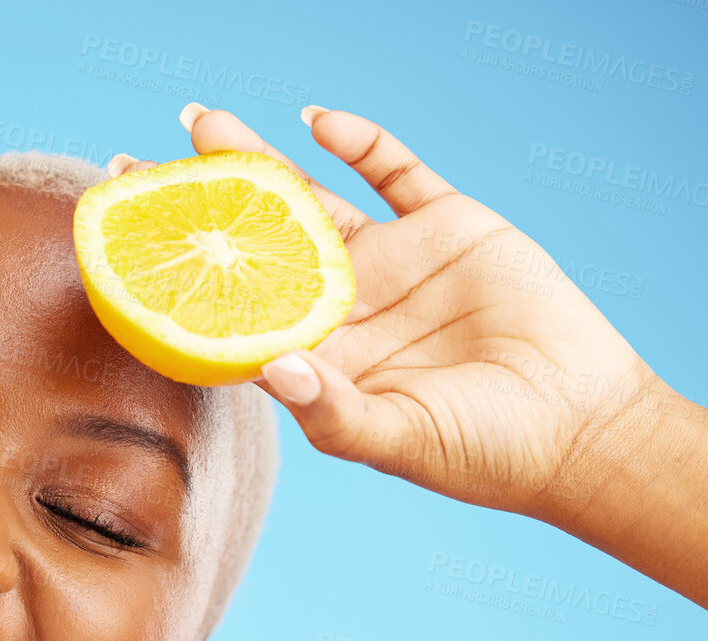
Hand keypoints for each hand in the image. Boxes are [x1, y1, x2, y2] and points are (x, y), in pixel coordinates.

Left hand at [109, 104, 666, 518]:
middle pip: (254, 240)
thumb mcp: (397, 440)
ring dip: (258, 158)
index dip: (179, 277)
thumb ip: (331, 410)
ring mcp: (394, 262)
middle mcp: (344, 304)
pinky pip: (397, 172)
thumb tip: (267, 368)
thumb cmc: (483, 454)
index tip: (124, 246)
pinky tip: (315, 120)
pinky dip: (361, 142)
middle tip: (133, 164)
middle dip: (198, 203)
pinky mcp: (450, 227)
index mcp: (319, 356)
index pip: (230, 308)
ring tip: (201, 123)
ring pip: (311, 196)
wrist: (583, 430)